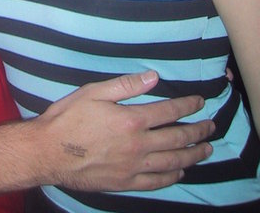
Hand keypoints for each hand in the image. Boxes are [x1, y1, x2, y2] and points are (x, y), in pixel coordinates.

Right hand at [24, 71, 213, 192]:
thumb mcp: (93, 92)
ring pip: (172, 161)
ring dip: (193, 155)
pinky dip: (172, 176)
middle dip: (198, 131)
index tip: (200, 101)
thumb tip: (153, 77)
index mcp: (131, 119)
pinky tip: (179, 171)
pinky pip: (156, 182)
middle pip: (177, 138)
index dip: (187, 106)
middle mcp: (137, 145)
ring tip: (206, 150)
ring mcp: (133, 166)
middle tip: (211, 127)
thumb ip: (125, 85)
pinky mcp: (125, 182)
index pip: (168, 111)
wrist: (48, 152)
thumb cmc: (68, 118)